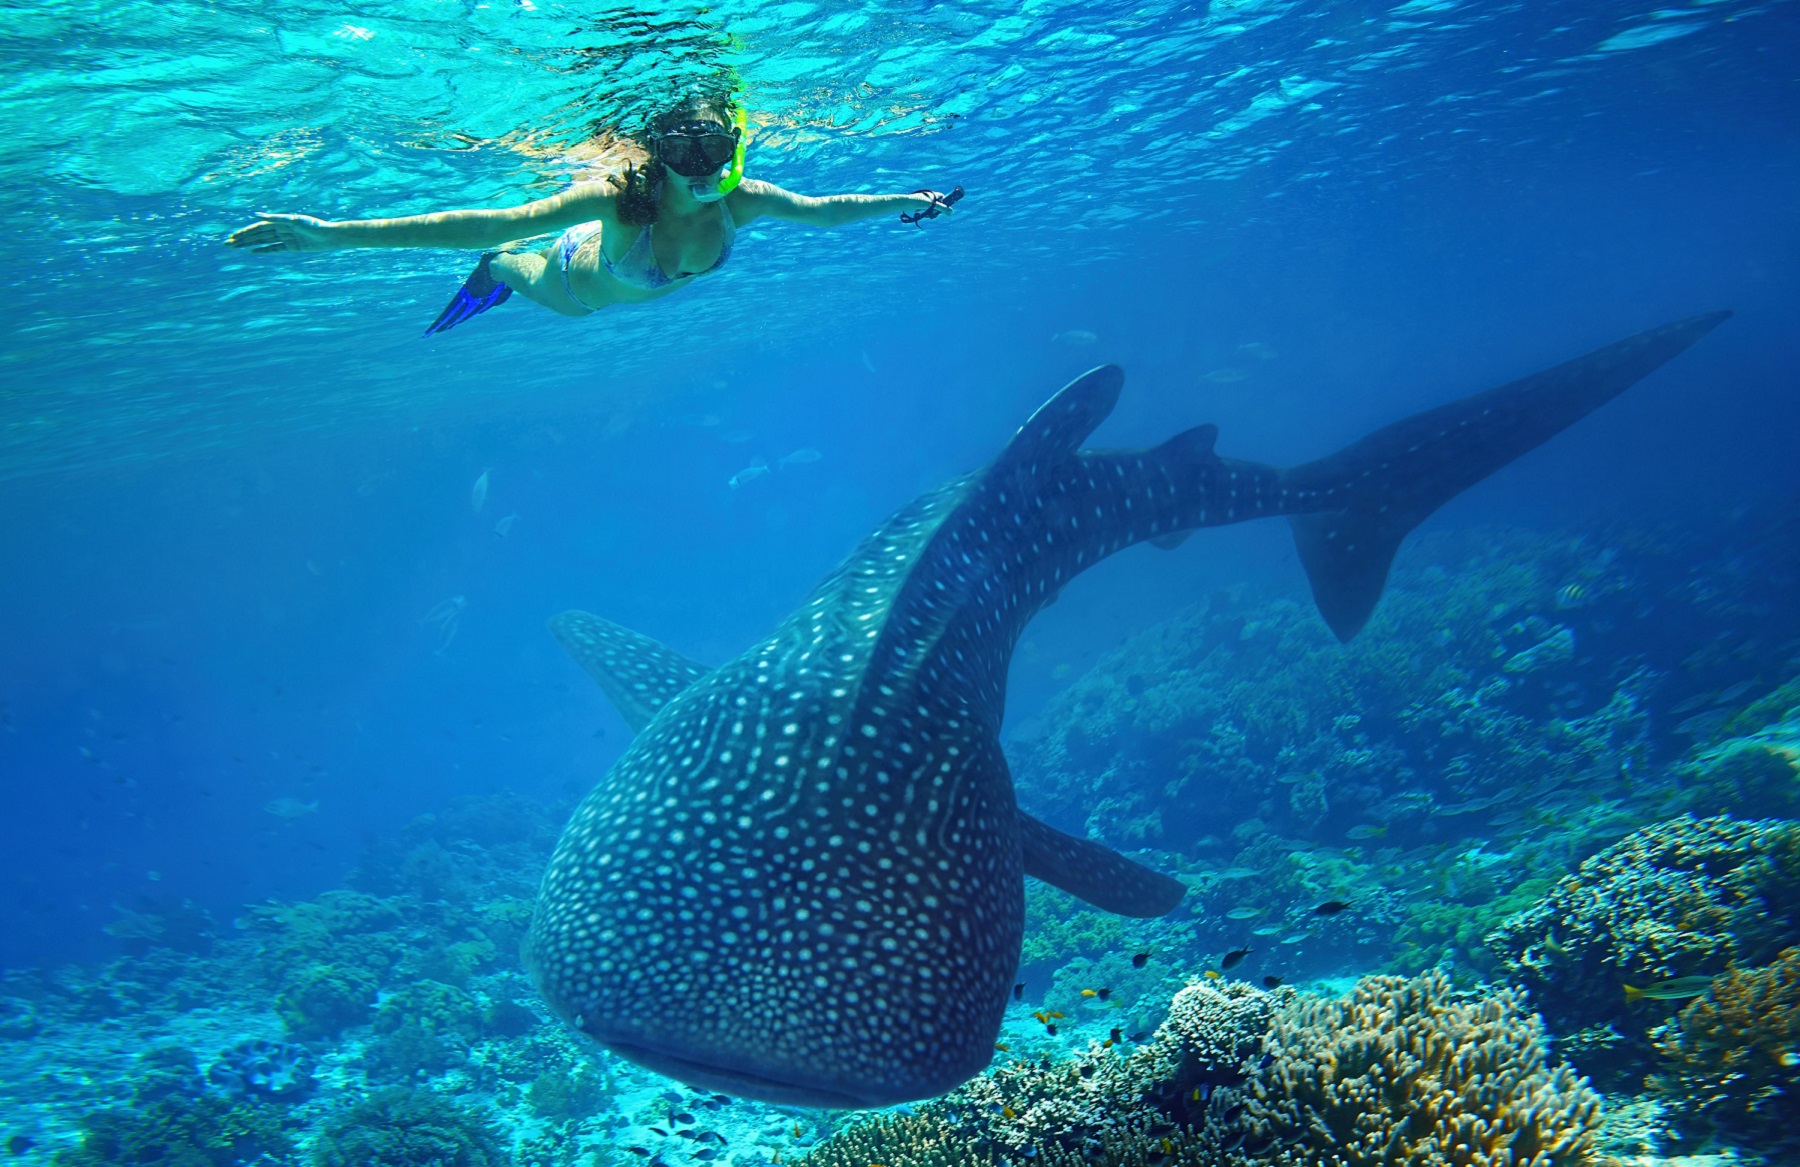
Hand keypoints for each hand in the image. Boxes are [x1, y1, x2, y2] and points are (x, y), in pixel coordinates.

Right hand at [225, 212, 340, 252]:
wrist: (329, 236)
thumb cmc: (313, 225)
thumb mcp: (294, 220)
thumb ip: (275, 218)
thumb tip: (257, 215)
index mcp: (280, 221)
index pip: (258, 228)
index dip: (245, 233)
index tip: (233, 237)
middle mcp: (281, 229)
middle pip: (258, 235)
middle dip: (243, 239)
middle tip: (227, 244)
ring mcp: (286, 238)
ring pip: (264, 242)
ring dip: (249, 244)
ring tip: (236, 247)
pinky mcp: (292, 247)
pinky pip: (274, 249)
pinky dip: (263, 250)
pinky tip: (252, 252)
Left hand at [899, 185, 963, 226]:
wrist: (908, 204)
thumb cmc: (920, 202)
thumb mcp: (933, 206)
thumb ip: (943, 209)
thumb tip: (951, 212)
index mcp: (933, 194)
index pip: (942, 197)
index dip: (944, 202)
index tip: (945, 208)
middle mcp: (929, 197)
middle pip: (938, 204)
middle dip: (938, 210)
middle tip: (936, 213)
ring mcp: (925, 202)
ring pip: (933, 209)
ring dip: (932, 213)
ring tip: (929, 214)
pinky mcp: (921, 206)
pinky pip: (927, 211)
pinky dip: (927, 213)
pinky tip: (925, 214)